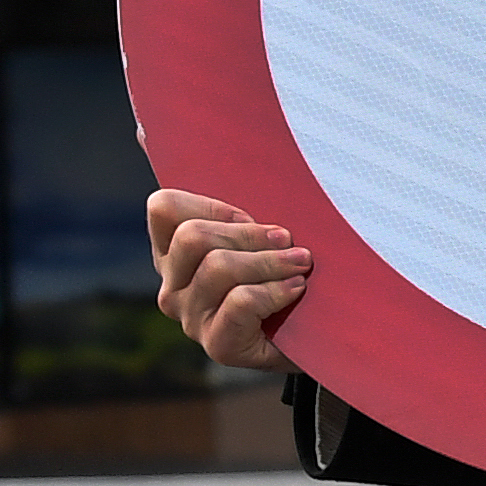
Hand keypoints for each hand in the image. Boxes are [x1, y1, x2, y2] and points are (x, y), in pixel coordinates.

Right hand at [147, 188, 305, 372]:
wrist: (321, 334)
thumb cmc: (289, 272)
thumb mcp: (266, 232)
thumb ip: (243, 200)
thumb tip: (179, 140)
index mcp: (177, 253)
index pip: (164, 209)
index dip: (212, 205)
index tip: (251, 216)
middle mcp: (174, 287)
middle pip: (192, 237)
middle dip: (248, 234)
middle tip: (288, 239)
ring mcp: (193, 318)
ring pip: (218, 268)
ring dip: (270, 261)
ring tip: (301, 263)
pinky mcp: (218, 345)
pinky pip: (241, 302)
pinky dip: (275, 291)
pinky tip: (296, 289)